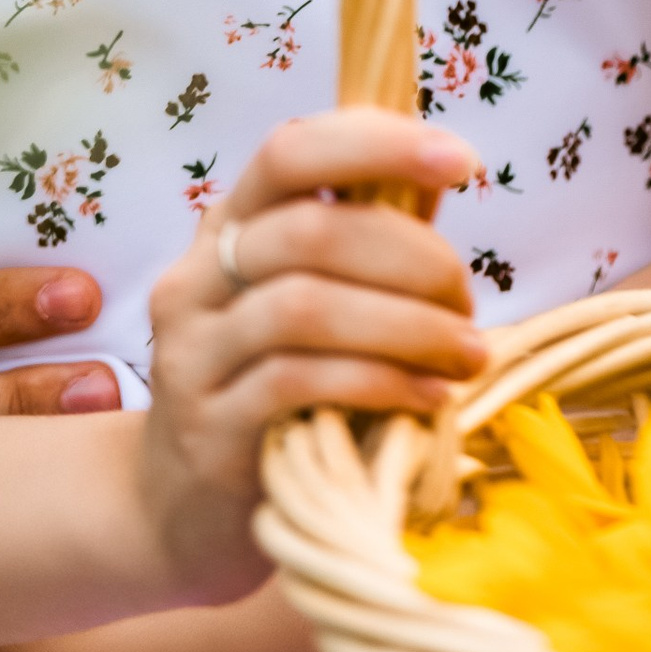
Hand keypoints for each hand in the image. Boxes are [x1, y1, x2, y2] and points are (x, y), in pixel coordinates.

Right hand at [142, 108, 484, 593]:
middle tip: (466, 304)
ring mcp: (192, 354)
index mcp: (229, 227)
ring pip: (305, 307)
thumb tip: (442, 172)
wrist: (184, 507)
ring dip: (408, 326)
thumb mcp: (313, 300)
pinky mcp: (208, 428)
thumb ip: (367, 240)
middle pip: (310, 232)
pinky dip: (379, 382)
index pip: (290, 152)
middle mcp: (196, 278)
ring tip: (466, 355)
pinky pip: (299, 384)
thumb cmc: (273, 388)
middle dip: (413, 259)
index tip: (463, 161)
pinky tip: (428, 396)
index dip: (378, 144)